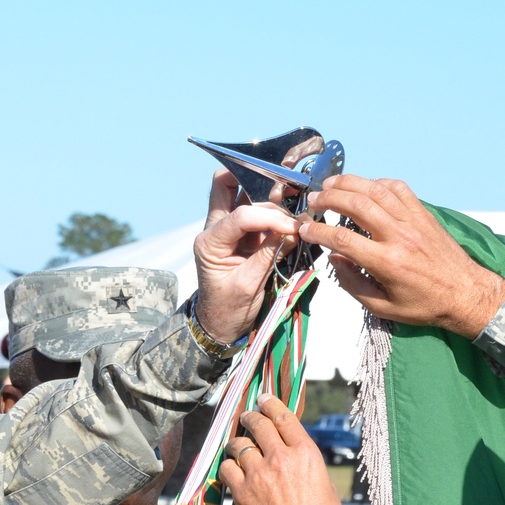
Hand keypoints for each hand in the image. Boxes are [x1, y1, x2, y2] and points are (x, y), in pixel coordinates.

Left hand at [193, 172, 300, 344]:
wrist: (219, 324)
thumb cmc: (228, 309)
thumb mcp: (249, 285)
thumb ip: (269, 255)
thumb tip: (295, 231)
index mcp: (209, 243)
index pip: (241, 216)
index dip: (270, 217)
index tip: (293, 228)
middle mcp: (214, 229)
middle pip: (226, 185)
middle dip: (256, 180)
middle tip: (286, 189)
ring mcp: (227, 228)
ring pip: (242, 192)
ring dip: (269, 196)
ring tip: (293, 209)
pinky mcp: (241, 233)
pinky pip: (256, 210)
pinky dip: (274, 210)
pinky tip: (291, 215)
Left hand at [218, 395, 342, 504]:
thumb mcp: (324, 484)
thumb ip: (306, 464)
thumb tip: (294, 455)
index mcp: (306, 453)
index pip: (284, 417)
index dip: (271, 404)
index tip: (263, 399)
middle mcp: (281, 458)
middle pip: (258, 424)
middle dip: (250, 417)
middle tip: (246, 418)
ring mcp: (259, 474)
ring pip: (238, 444)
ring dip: (236, 443)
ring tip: (236, 446)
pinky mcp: (241, 491)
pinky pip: (226, 468)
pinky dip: (227, 467)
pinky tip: (230, 471)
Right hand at [299, 175, 504, 338]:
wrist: (465, 293)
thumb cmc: (423, 305)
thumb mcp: (382, 307)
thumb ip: (352, 283)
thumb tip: (334, 258)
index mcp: (386, 262)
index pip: (343, 239)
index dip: (318, 231)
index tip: (304, 228)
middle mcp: (399, 236)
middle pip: (357, 205)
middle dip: (329, 198)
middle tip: (313, 200)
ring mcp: (413, 220)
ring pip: (375, 190)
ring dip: (349, 183)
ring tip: (330, 184)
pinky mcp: (423, 213)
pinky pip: (398, 188)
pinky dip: (377, 183)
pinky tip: (364, 187)